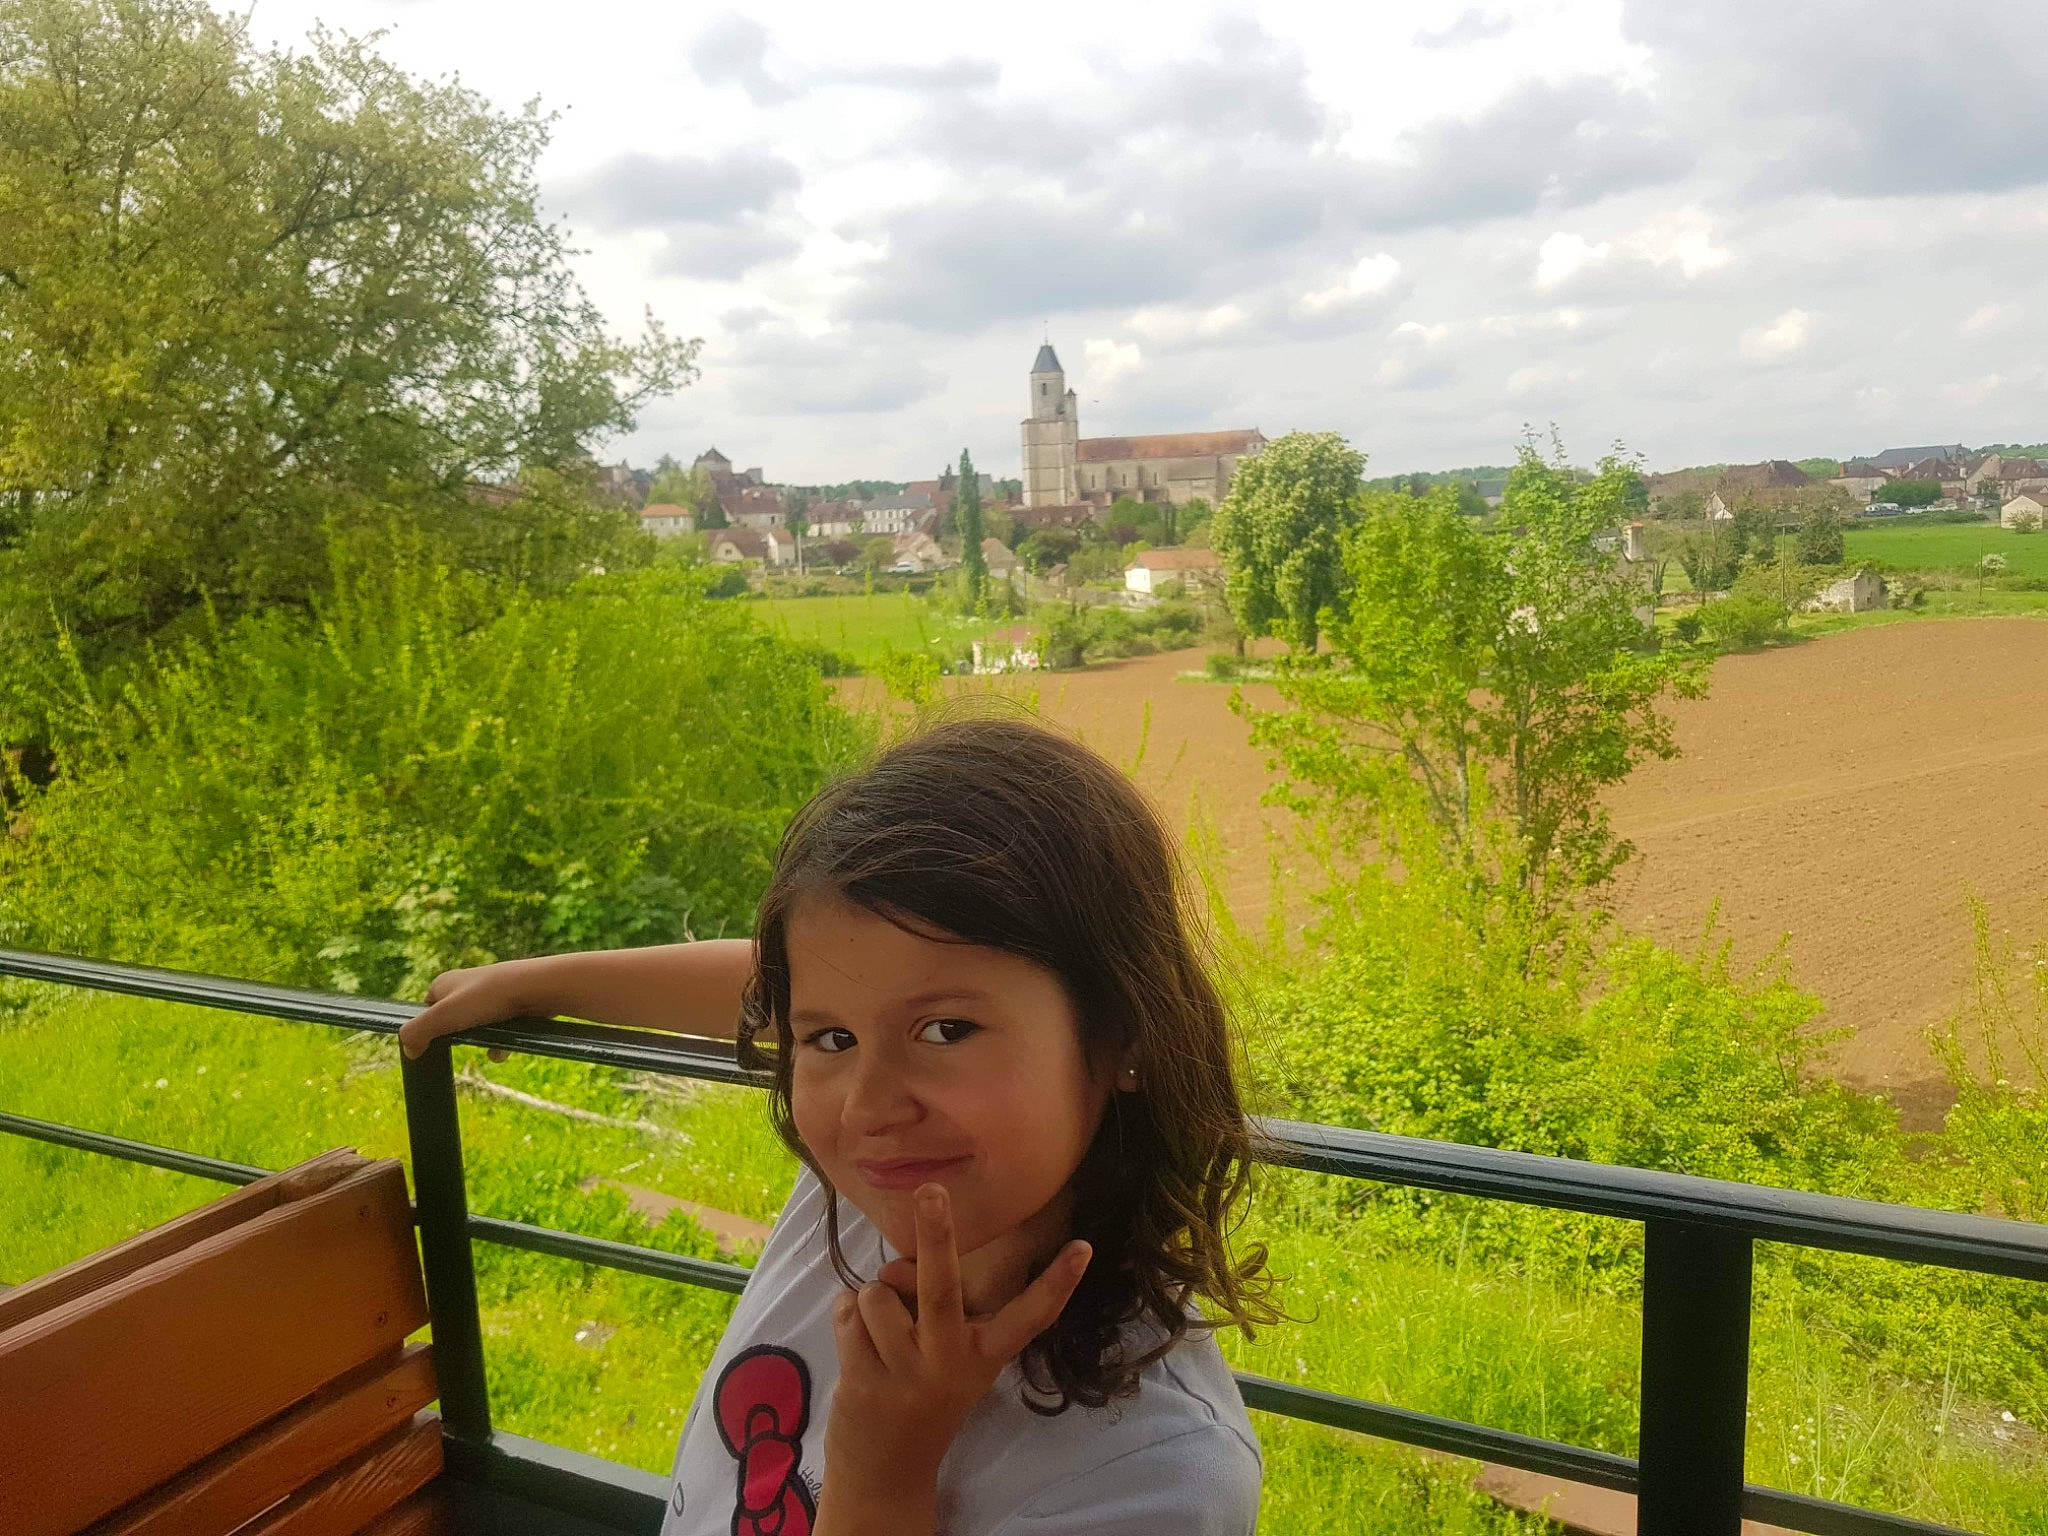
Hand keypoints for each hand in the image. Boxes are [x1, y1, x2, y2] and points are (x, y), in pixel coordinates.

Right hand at [397, 964, 518, 1060]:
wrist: (537, 988)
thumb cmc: (487, 997)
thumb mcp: (443, 1016)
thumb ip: (417, 1032)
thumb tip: (408, 1050)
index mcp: (444, 983)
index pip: (426, 1010)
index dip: (429, 1028)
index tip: (435, 1041)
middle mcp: (466, 986)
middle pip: (453, 1022)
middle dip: (458, 1038)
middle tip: (465, 1042)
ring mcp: (491, 996)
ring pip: (477, 1029)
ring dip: (481, 1043)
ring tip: (488, 1047)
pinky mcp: (511, 1006)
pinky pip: (499, 1032)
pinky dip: (499, 1044)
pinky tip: (502, 1051)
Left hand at [816, 1184, 1089, 1533]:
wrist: (889, 1472)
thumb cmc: (925, 1396)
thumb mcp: (951, 1362)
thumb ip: (932, 1312)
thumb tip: (895, 1268)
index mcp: (983, 1356)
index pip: (1030, 1317)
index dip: (1058, 1282)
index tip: (1084, 1248)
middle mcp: (950, 1362)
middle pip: (941, 1288)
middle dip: (936, 1235)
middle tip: (932, 1190)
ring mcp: (906, 1374)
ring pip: (877, 1294)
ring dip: (873, 1298)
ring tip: (882, 1328)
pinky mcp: (863, 1381)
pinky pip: (848, 1313)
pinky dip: (847, 1314)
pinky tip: (859, 1341)